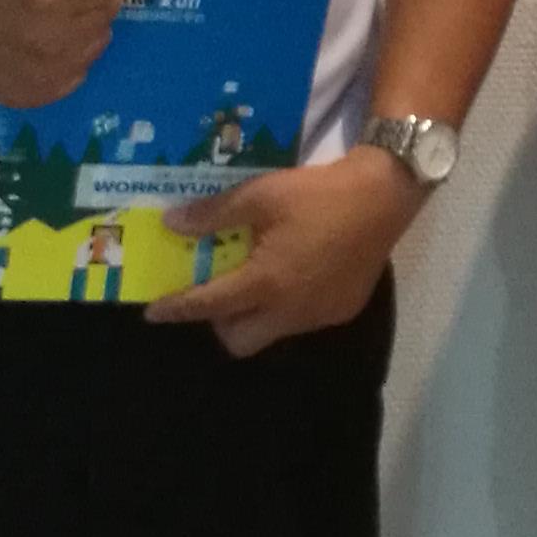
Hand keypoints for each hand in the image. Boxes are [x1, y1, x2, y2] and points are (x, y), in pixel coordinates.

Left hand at [152, 148, 416, 358]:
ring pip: (272, 333)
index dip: (176, 310)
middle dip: (220, 323)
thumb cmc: (317, 194)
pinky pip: (302, 321)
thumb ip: (214, 215)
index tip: (152, 313)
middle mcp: (290, 310)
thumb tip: (171, 224)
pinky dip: (288, 306)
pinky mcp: (343, 309)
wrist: (384, 195)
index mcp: (265, 283)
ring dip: (255, 315)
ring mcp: (319, 315)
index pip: (208, 306)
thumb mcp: (260, 195)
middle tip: (219, 290)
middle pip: (238, 341)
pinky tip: (297, 273)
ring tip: (259, 278)